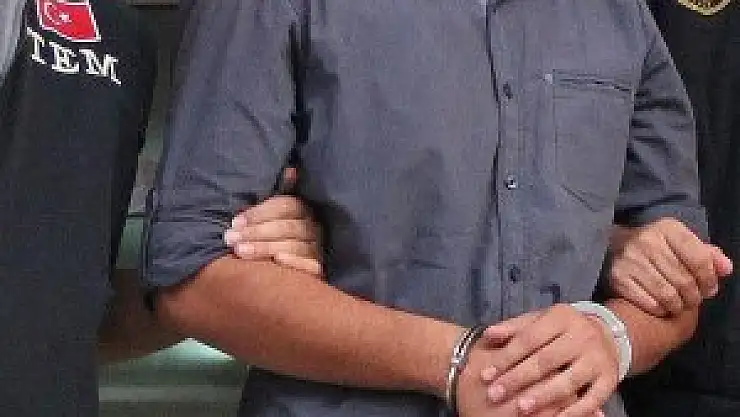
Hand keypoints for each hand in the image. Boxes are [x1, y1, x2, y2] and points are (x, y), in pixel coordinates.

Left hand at [224, 169, 321, 275]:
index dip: (259, 213)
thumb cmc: (271, 234)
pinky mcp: (319, 268)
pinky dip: (294, 262)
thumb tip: (291, 170)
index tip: (235, 222)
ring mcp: (318, 248)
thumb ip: (277, 194)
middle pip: (288, 226)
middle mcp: (314, 227)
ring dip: (266, 248)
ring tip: (241, 251)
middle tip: (231, 238)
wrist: (283, 272)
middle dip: (257, 232)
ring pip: (294, 245)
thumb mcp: (271, 213)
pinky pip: (310, 265)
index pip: (286, 205)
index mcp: (304, 209)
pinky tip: (276, 261)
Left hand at [477, 305, 617, 416]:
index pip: (529, 339)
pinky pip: (591, 400)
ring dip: (542, 397)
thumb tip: (489, 334)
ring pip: (567, 381)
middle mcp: (582, 336)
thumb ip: (515, 327)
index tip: (485, 375)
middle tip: (494, 395)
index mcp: (562, 317)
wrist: (607, 334)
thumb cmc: (561, 330)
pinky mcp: (610, 380)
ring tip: (520, 409)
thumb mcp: (540, 320)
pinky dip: (573, 412)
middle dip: (518, 379)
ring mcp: (598, 359)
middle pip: (545, 360)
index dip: (506, 357)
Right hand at [608, 218, 731, 316]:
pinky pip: (649, 303)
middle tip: (693, 299)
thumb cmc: (657, 247)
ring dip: (678, 306)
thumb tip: (725, 269)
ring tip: (679, 304)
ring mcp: (629, 259)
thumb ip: (707, 255)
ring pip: (668, 295)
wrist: (615, 247)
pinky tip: (662, 305)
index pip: (699, 259)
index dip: (709, 279)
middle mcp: (646, 241)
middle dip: (694, 296)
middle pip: (684, 280)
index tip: (709, 288)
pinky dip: (660, 309)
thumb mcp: (681, 243)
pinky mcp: (618, 277)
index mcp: (667, 228)